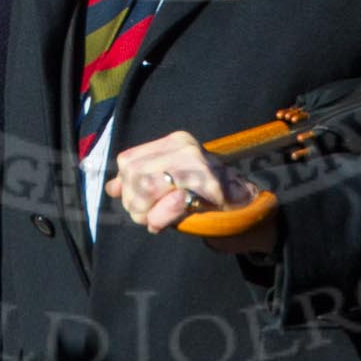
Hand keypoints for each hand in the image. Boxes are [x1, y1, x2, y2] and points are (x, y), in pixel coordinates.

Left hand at [105, 130, 277, 254]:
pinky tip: (170, 219)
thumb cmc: (207, 199)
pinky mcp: (209, 185)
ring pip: (146, 186)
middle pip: (133, 175)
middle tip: (151, 217)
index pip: (127, 161)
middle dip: (135, 204)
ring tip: (162, 218)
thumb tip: (112, 187)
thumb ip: (140, 183)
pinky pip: (171, 200)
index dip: (126, 187)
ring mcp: (197, 162)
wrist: (249, 209)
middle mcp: (184, 145)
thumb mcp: (169, 187)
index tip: (141, 204)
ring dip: (149, 212)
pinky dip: (164, 216)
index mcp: (173, 141)